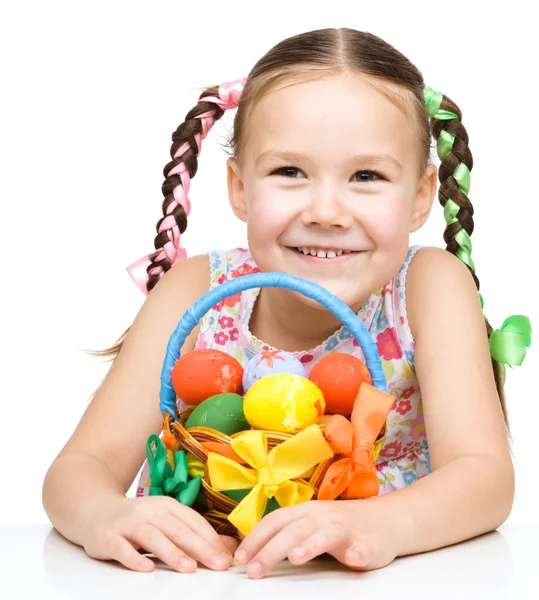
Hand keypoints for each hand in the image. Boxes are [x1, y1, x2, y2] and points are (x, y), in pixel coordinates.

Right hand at [82, 495, 235, 572]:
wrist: (94, 510)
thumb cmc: (137, 520)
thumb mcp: (165, 521)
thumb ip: (192, 534)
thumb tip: (228, 549)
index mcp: (167, 506)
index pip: (193, 522)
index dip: (211, 539)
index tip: (227, 558)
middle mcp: (149, 511)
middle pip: (178, 529)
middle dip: (200, 548)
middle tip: (218, 565)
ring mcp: (128, 523)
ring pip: (153, 537)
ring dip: (172, 552)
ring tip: (189, 567)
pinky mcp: (108, 537)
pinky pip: (122, 549)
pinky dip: (134, 558)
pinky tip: (146, 568)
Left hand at [234, 498, 404, 578]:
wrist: (385, 520)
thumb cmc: (339, 525)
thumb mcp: (310, 523)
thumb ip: (286, 532)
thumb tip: (251, 550)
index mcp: (305, 512)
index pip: (275, 521)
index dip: (256, 538)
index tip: (239, 559)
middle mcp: (322, 516)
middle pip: (293, 530)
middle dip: (271, 550)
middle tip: (254, 571)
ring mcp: (346, 528)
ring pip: (325, 534)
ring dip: (311, 544)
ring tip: (296, 557)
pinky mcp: (368, 543)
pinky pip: (363, 547)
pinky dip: (358, 552)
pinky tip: (353, 559)